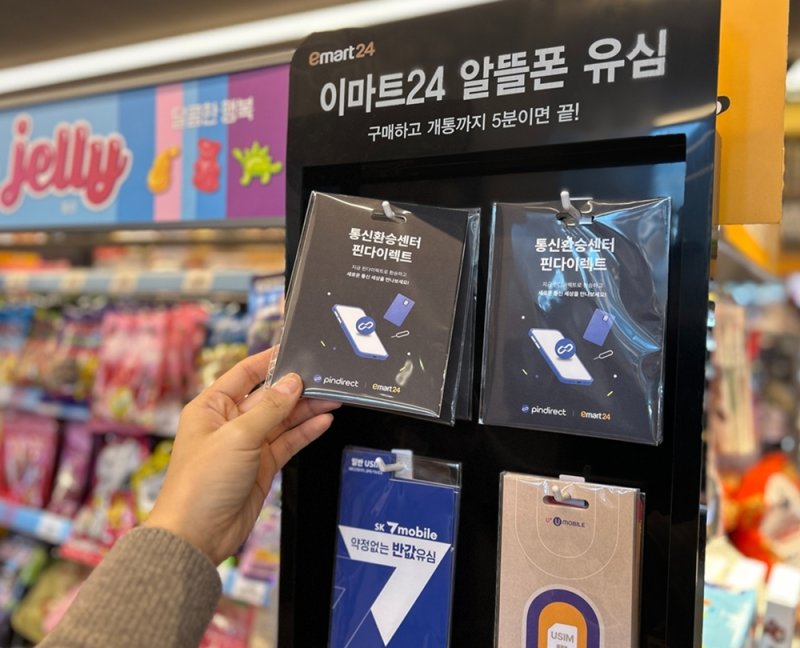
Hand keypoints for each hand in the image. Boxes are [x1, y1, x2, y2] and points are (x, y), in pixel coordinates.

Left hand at [143, 348, 338, 563]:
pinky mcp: (261, 466)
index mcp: (211, 407)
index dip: (269, 360)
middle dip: (295, 388)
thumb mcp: (237, 437)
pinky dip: (305, 432)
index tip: (293, 349)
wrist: (197, 534)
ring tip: (332, 398)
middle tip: (323, 378)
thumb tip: (292, 383)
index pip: (244, 373)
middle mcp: (228, 423)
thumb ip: (269, 409)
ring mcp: (246, 445)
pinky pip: (287, 442)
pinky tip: (322, 421)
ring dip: (306, 410)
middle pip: (268, 397)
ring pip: (282, 420)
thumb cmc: (199, 484)